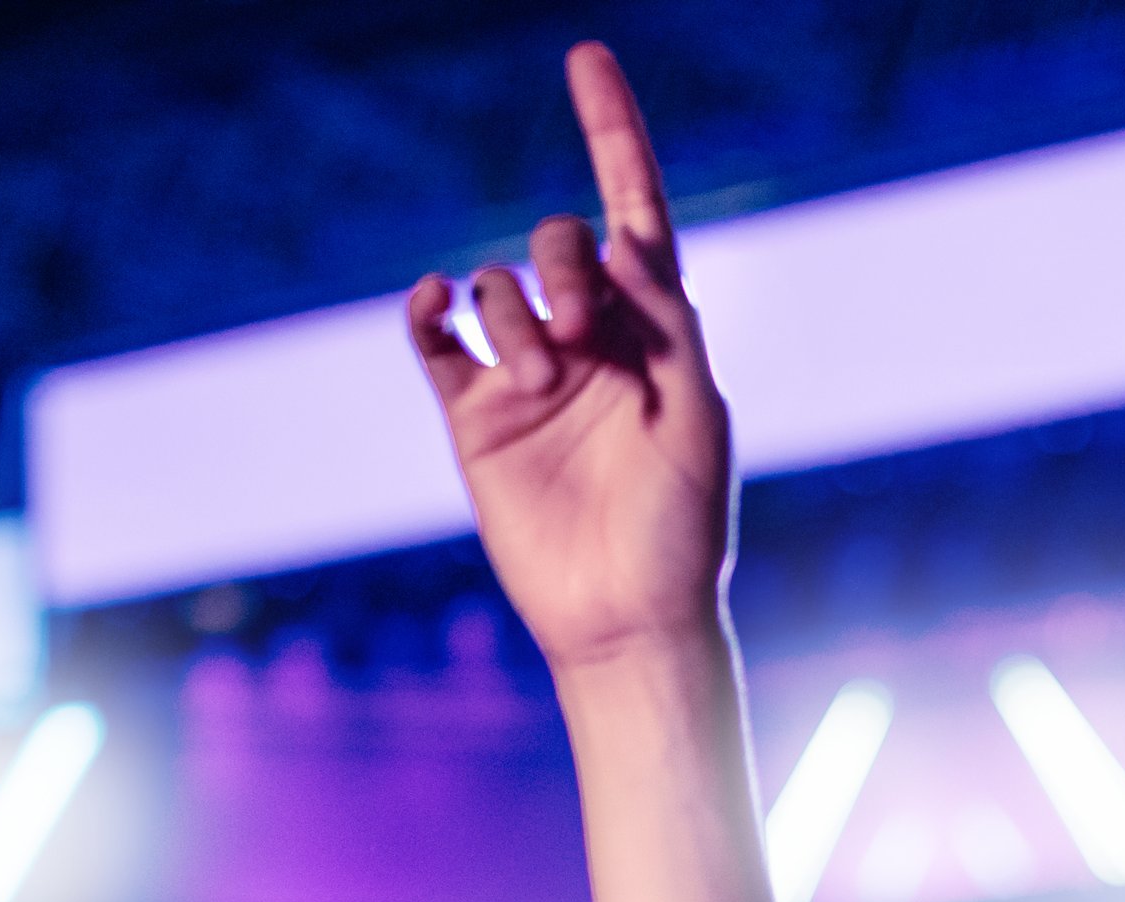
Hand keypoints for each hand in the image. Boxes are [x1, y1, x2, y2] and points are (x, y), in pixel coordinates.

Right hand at [408, 45, 733, 672]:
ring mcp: (524, 374)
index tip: (589, 59)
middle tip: (580, 329)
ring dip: (509, 313)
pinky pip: (431, 335)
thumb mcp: (699, 424)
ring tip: (537, 378)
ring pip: (492, 286)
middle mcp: (588, 341)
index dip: (613, 135)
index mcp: (656, 334)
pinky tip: (430, 308)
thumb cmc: (683, 531)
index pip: (634, 213)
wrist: (623, 620)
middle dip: (563, 263)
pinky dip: (425, 309)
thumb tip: (629, 242)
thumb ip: (671, 328)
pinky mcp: (471, 414)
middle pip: (555, 243)